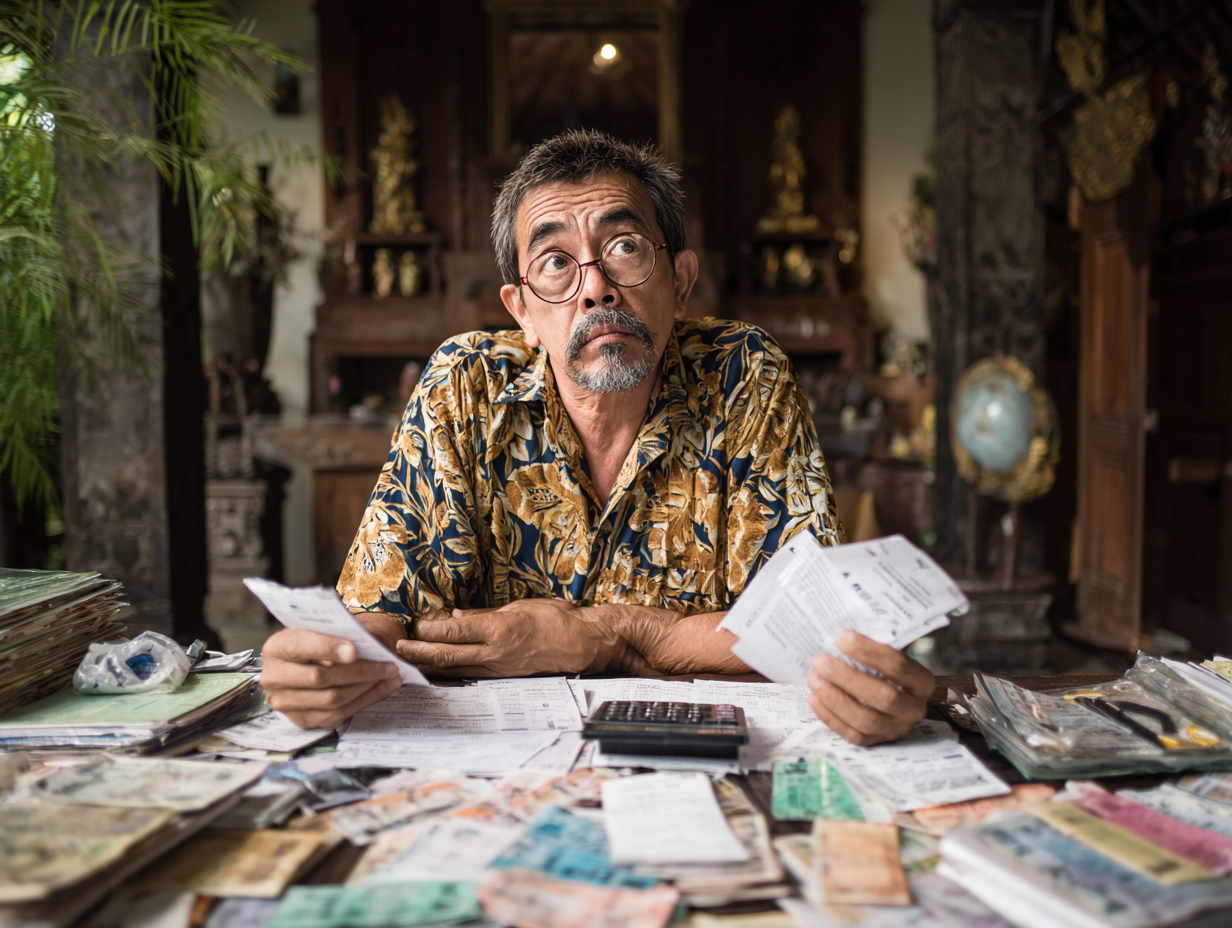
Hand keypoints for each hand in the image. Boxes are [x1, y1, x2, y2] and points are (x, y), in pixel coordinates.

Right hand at [260, 626, 402, 729]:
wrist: (305, 662)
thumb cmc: (319, 639)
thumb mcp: (323, 628)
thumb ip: (341, 632)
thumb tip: (373, 645)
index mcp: (277, 647)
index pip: (300, 646)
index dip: (327, 648)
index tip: (354, 650)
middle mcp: (274, 677)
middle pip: (319, 678)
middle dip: (360, 671)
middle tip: (389, 664)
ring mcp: (285, 703)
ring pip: (332, 699)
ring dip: (368, 687)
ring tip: (392, 675)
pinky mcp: (302, 720)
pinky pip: (338, 714)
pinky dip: (365, 700)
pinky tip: (384, 688)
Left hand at [396, 598, 629, 676]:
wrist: (583, 644)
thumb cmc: (557, 619)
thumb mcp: (520, 607)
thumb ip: (487, 615)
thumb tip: (457, 618)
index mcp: (499, 630)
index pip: (453, 633)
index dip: (428, 633)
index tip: (412, 628)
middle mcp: (495, 653)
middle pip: (448, 656)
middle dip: (419, 654)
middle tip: (396, 650)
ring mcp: (499, 669)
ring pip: (457, 670)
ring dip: (431, 666)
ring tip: (409, 662)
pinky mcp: (504, 677)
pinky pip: (471, 675)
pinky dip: (451, 673)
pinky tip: (438, 671)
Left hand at [806, 631, 933, 745]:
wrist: (886, 692)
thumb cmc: (881, 665)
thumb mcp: (886, 651)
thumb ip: (875, 641)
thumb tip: (842, 625)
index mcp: (922, 681)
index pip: (899, 666)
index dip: (869, 652)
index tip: (841, 638)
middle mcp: (913, 708)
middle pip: (884, 697)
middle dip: (848, 678)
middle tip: (821, 661)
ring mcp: (896, 728)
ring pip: (867, 720)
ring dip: (836, 699)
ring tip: (813, 679)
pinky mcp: (876, 742)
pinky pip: (853, 735)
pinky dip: (831, 718)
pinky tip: (814, 699)